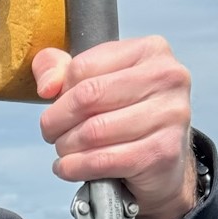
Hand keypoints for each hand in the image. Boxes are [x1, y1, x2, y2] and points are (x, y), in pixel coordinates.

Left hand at [32, 36, 196, 218]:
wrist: (163, 162)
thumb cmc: (127, 116)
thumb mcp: (94, 81)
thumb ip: (59, 69)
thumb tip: (47, 86)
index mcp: (150, 50)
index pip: (82, 67)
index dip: (59, 93)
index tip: (56, 107)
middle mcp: (167, 78)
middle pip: (87, 97)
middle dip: (56, 121)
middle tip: (51, 133)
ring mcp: (170, 115)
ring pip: (93, 132)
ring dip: (66, 147)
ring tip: (64, 150)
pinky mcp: (162, 152)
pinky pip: (102, 161)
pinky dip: (75, 168)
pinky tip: (69, 167)